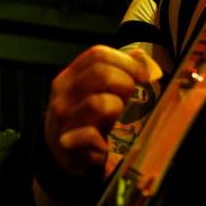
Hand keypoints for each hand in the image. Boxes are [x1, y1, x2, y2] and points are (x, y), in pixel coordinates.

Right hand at [44, 45, 161, 176]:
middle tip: (129, 99)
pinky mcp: (68, 144)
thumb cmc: (87, 116)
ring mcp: (63, 119)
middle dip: (125, 83)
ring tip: (115, 118)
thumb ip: (118, 70)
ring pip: (99, 103)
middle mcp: (63, 94)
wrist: (62, 151)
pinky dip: (104, 139)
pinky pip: (90, 134)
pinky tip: (105, 142)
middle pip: (101, 73)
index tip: (143, 75)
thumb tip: (141, 56)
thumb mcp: (98, 89)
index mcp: (70, 76)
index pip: (97, 54)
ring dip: (116, 109)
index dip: (126, 61)